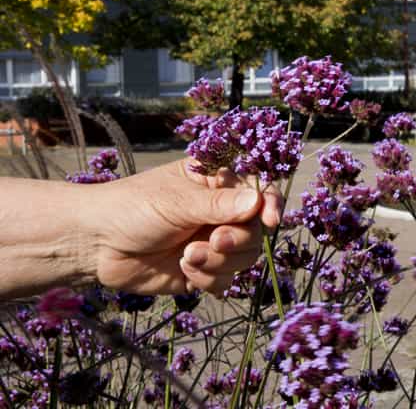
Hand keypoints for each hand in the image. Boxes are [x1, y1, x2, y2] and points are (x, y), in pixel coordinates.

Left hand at [92, 159, 282, 294]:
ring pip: (245, 257)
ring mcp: (213, 243)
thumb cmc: (132, 208)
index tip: (270, 219)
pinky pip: (226, 280)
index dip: (270, 204)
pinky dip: (208, 278)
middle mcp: (220, 213)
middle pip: (256, 230)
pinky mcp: (203, 270)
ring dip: (220, 261)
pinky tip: (183, 269)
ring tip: (187, 256)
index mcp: (216, 184)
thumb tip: (256, 203)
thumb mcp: (176, 201)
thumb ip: (218, 205)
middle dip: (237, 239)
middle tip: (214, 240)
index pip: (258, 190)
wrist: (96, 246)